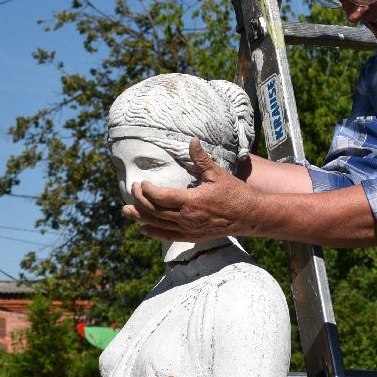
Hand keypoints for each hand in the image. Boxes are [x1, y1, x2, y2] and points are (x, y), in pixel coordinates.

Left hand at [123, 139, 259, 242]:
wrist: (249, 216)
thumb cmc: (235, 194)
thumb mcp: (218, 174)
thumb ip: (201, 159)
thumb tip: (192, 140)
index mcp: (190, 202)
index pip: (160, 197)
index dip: (147, 190)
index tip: (142, 182)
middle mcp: (186, 218)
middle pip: (154, 211)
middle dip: (140, 201)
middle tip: (132, 190)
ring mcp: (188, 230)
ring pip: (157, 225)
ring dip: (140, 218)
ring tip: (126, 211)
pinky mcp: (192, 236)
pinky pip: (168, 236)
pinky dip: (154, 233)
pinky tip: (144, 229)